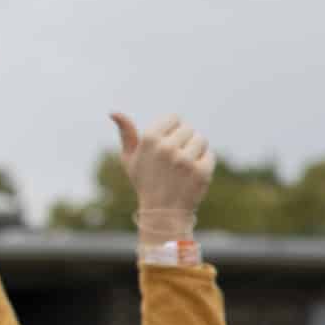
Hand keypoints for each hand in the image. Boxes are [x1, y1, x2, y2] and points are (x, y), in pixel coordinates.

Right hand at [110, 114, 214, 242]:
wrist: (163, 212)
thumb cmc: (145, 182)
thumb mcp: (130, 159)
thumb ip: (126, 134)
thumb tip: (114, 112)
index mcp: (149, 139)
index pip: (174, 118)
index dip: (173, 130)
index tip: (168, 145)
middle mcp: (167, 147)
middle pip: (188, 129)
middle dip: (184, 142)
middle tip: (175, 160)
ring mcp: (185, 160)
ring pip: (201, 140)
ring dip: (196, 151)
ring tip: (184, 166)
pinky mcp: (201, 171)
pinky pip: (209, 155)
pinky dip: (204, 163)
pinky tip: (192, 175)